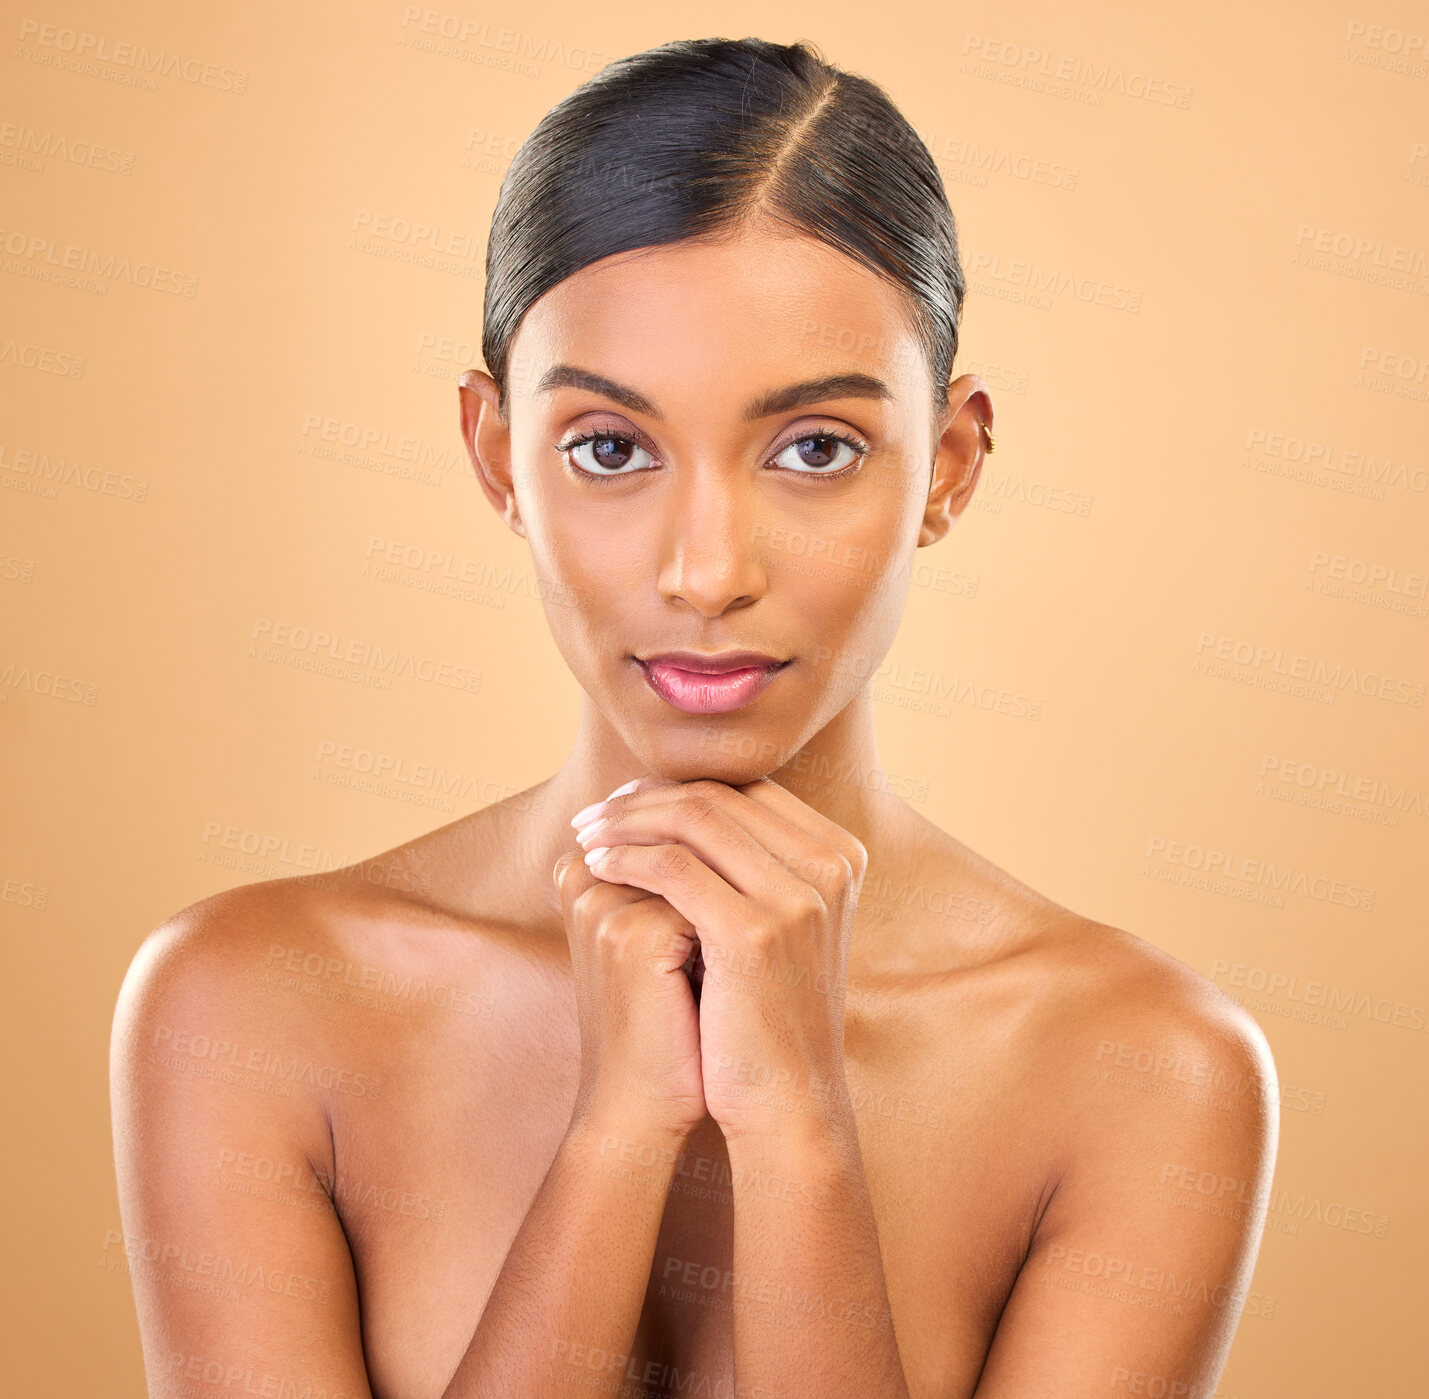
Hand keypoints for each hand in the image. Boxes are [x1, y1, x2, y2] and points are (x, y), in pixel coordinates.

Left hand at [574, 775, 866, 1142]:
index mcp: (840, 856)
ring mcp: (798, 895)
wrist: (789, 1101)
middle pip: (719, 797)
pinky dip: (626, 857)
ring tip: (585, 835)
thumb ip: (753, 866)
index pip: (746, 791)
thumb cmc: (768, 1013)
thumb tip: (682, 808)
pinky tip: (595, 866)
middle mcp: (830, 865)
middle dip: (644, 798)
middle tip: (593, 814)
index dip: (678, 788)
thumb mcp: (780, 926)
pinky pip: (674, 866)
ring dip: (627, 820)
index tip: (626, 802)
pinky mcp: (755, 930)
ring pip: (694, 819)